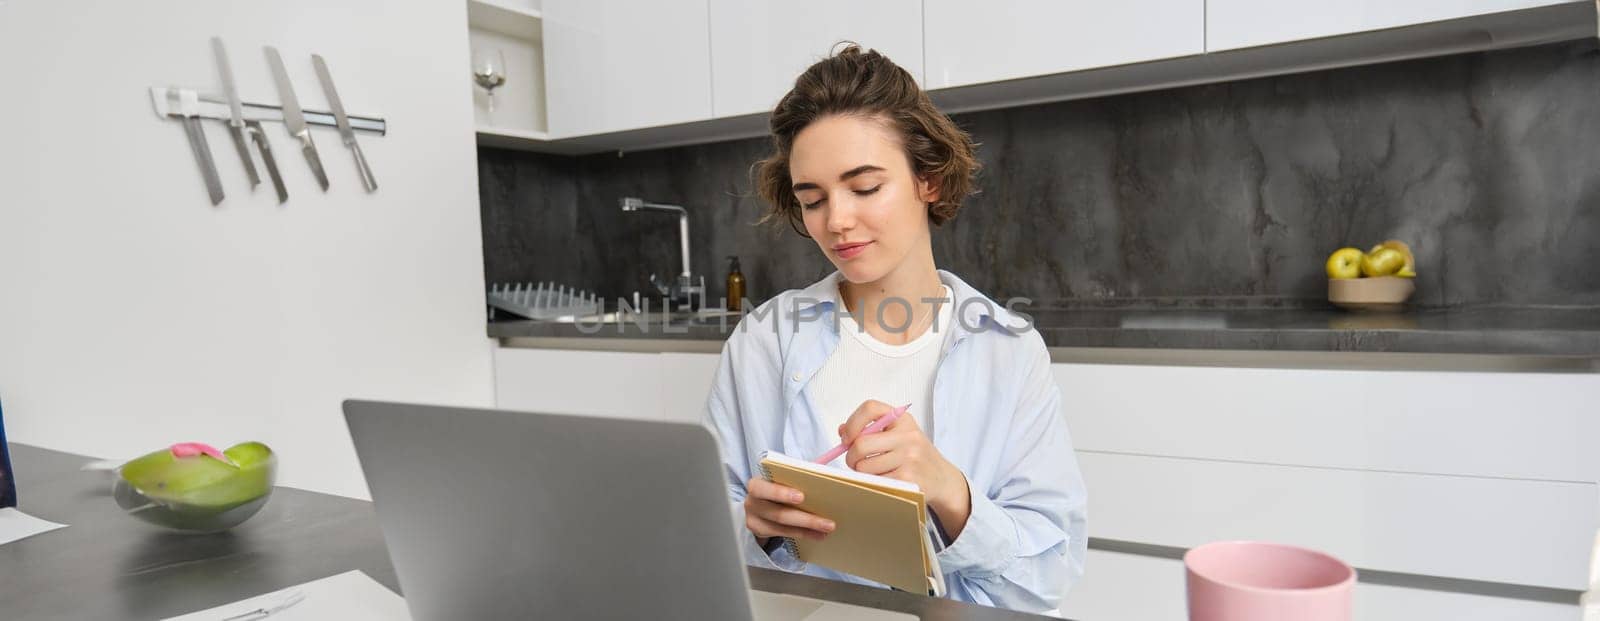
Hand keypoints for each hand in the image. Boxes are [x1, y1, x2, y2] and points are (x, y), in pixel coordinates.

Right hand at [743, 476, 835, 545]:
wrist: (758, 502)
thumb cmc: (775, 486)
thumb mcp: (779, 479)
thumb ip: (793, 479)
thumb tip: (822, 479)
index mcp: (756, 485)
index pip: (763, 489)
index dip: (780, 493)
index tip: (802, 497)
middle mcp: (752, 503)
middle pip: (778, 513)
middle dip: (806, 519)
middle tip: (829, 523)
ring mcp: (754, 520)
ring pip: (782, 527)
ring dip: (808, 529)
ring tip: (827, 530)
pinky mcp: (759, 532)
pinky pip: (783, 534)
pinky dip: (802, 534)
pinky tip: (817, 534)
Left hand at [839, 400, 971, 535]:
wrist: (942, 479)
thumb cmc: (914, 456)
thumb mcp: (898, 435)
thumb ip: (871, 430)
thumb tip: (842, 431)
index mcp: (903, 419)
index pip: (870, 408)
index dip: (852, 423)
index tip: (846, 438)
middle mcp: (908, 435)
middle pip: (861, 444)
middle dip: (851, 457)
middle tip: (855, 462)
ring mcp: (910, 457)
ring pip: (864, 467)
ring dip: (862, 474)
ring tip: (875, 473)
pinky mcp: (909, 479)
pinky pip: (875, 482)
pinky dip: (873, 484)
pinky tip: (884, 482)